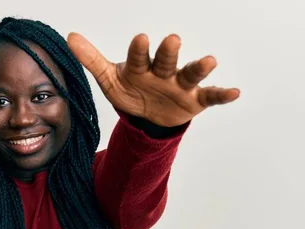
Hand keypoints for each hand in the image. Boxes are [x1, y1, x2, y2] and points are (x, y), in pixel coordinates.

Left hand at [67, 32, 239, 126]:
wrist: (148, 116)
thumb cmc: (131, 90)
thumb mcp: (109, 79)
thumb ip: (92, 60)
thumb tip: (69, 37)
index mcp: (141, 66)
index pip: (139, 57)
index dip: (139, 50)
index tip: (140, 39)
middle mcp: (163, 71)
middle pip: (166, 60)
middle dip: (168, 52)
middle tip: (171, 40)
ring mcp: (180, 85)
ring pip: (190, 74)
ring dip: (199, 67)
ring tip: (209, 60)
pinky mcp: (194, 100)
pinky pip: (210, 96)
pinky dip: (222, 94)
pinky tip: (234, 92)